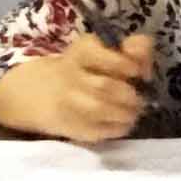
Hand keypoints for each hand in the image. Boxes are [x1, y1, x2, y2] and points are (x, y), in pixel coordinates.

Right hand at [0, 32, 154, 143]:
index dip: (122, 63)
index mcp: (81, 52)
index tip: (137, 72)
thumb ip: (134, 50)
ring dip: (124, 113)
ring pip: (98, 108)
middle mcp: (69, 75)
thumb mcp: (107, 51)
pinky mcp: (66, 125)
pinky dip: (115, 129)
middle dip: (128, 94)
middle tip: (140, 99)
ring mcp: (65, 102)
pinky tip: (124, 125)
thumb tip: (144, 62)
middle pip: (104, 86)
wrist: (36, 92)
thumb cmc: (85, 69)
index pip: (98, 54)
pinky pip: (93, 130)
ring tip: (134, 113)